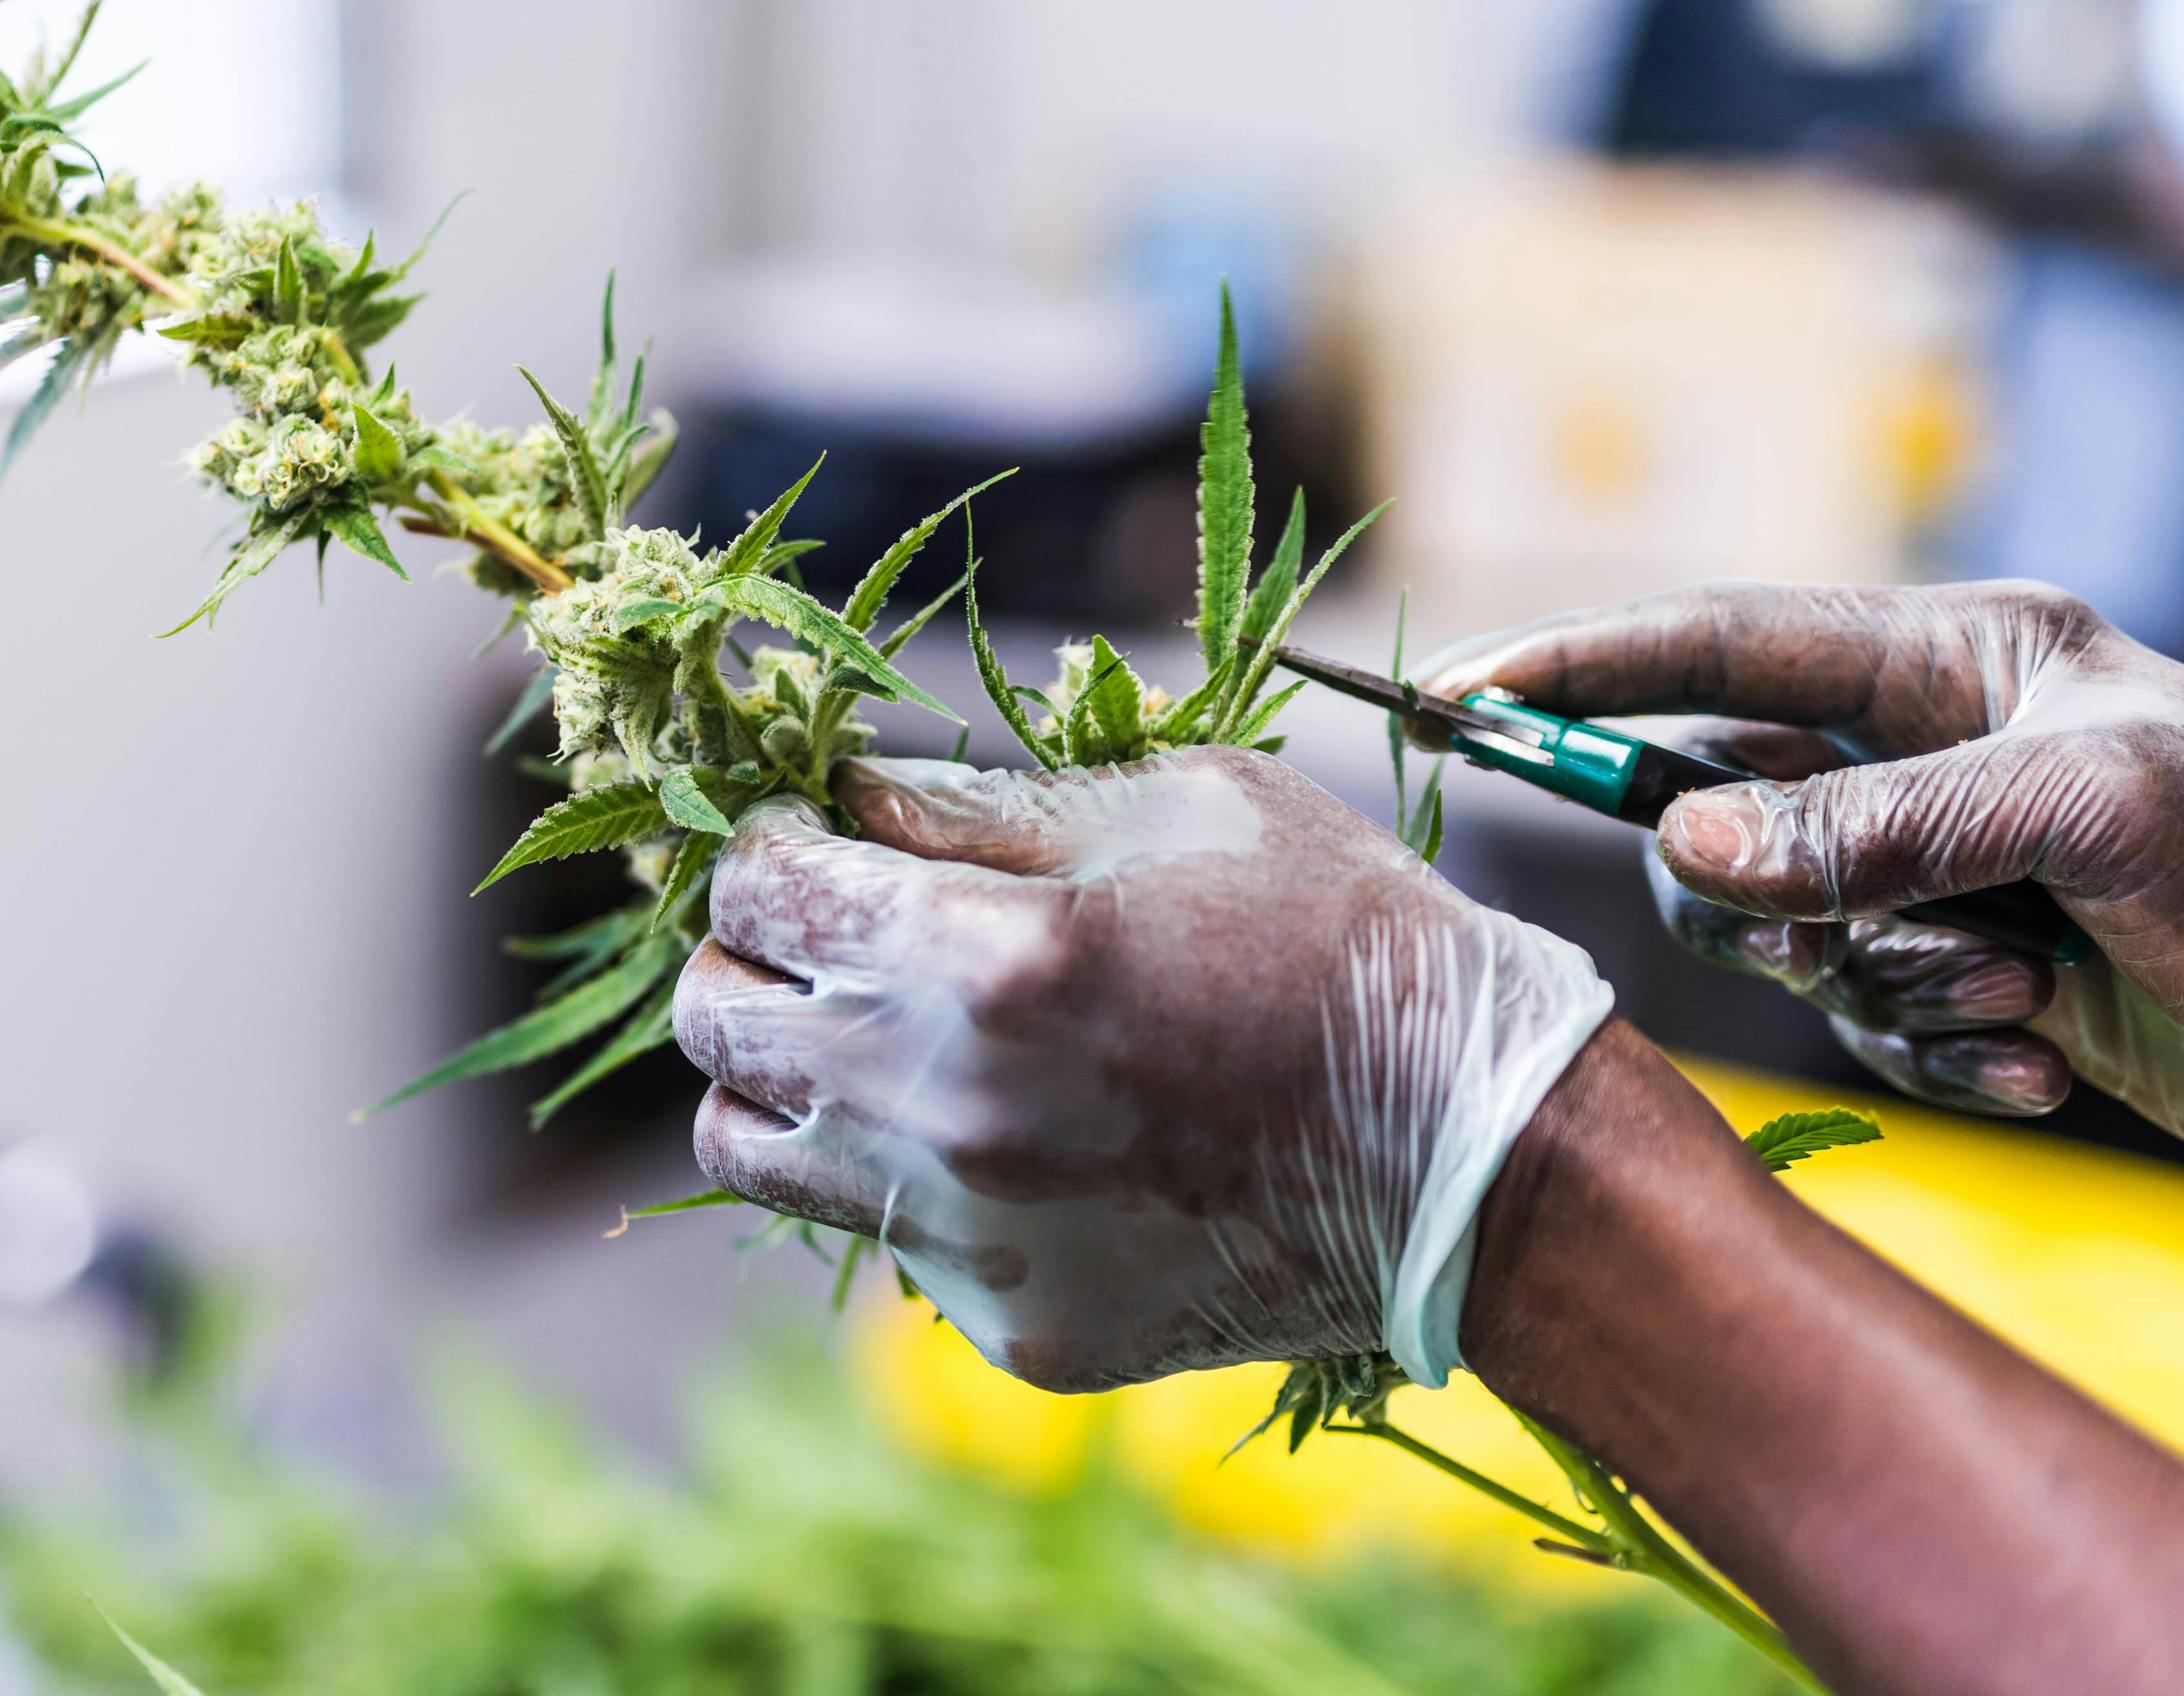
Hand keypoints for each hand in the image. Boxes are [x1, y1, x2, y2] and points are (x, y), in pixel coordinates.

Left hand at [669, 748, 1611, 1391]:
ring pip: (747, 1145)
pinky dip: (905, 1169)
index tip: (809, 827)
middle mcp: (942, 1107)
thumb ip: (978, 803)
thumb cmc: (1338, 936)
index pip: (755, 884)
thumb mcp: (1173, 804)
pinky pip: (880, 1231)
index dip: (765, 835)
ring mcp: (967, 1233)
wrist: (1471, 1154)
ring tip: (869, 1030)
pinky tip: (1008, 1128)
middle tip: (823, 924)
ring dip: (780, 1069)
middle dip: (745, 949)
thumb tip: (840, 792)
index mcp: (984, 957)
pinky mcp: (1005, 1320)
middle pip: (712, 1020)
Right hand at [1424, 580, 2183, 1197]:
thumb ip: (1880, 826)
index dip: (1575, 668)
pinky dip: (1943, 1051)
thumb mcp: (2089, 814)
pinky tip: (2048, 1054)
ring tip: (2025, 996)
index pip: (1712, 644)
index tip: (1456, 696)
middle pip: (1716, 820)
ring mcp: (1929, 869)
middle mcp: (1917, 755)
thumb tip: (1688, 842)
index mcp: (1946, 660)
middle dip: (1776, 900)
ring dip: (1890, 987)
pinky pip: (1857, 1024)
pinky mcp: (1952, 973)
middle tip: (1856, 940)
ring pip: (1781, 937)